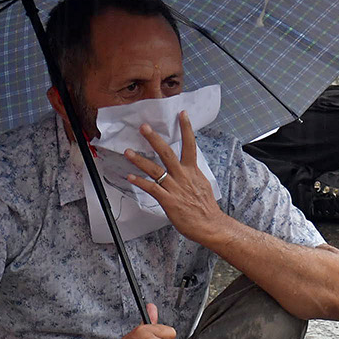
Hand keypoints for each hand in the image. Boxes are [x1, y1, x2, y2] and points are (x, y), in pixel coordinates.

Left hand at [125, 114, 224, 244]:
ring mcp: (175, 188)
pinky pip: (151, 189)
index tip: (182, 114)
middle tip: (144, 127)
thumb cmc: (205, 207)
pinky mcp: (168, 201)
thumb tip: (187, 167)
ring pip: (155, 169)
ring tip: (128, 151)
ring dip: (140, 160)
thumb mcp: (202, 184)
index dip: (186, 128)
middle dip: (154, 139)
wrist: (210, 224)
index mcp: (193, 171)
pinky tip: (130, 177)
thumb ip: (192, 174)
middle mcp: (183, 176)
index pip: (190, 145)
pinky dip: (140, 182)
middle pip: (167, 153)